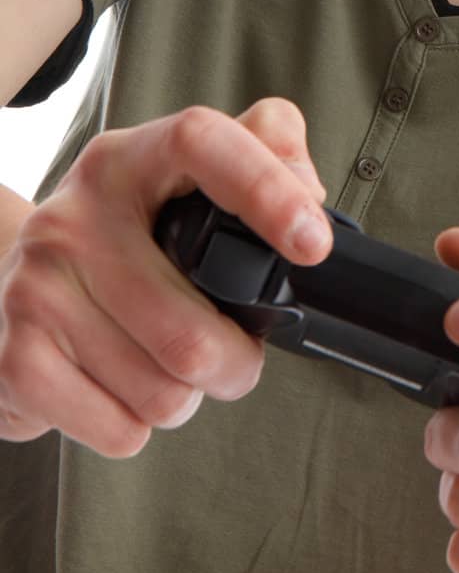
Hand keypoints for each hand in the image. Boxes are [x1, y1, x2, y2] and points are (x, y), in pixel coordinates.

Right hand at [0, 97, 332, 455]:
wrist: (4, 284)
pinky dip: (134, 424)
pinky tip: (117, 386)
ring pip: (163, 390)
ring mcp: (38, 287)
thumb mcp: (185, 178)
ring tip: (164, 365)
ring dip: (185, 396)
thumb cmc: (123, 239)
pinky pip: (120, 429)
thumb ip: (266, 150)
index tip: (313, 246)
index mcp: (128, 159)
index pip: (201, 143)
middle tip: (231, 352)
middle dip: (236, 363)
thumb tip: (310, 191)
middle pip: (192, 331)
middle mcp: (73, 216)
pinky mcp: (15, 358)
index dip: (266, 190)